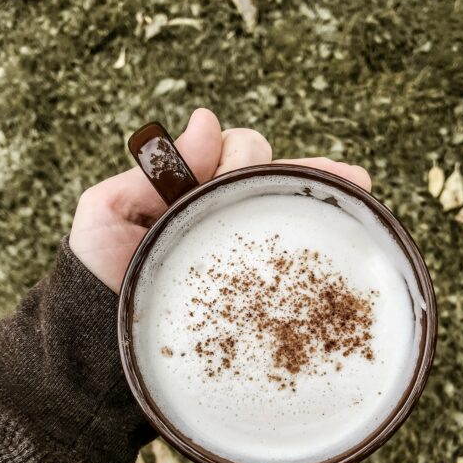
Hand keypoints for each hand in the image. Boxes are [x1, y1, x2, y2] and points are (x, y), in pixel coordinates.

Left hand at [70, 108, 371, 293]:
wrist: (107, 342)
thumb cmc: (101, 275)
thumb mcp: (106, 215)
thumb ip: (147, 169)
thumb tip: (207, 120)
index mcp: (197, 193)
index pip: (236, 156)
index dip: (248, 150)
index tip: (246, 163)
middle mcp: (229, 218)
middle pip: (275, 178)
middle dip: (298, 171)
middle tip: (318, 181)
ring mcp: (250, 256)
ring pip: (294, 209)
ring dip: (328, 192)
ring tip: (359, 188)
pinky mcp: (262, 293)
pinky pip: (301, 259)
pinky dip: (332, 236)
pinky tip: (360, 222)